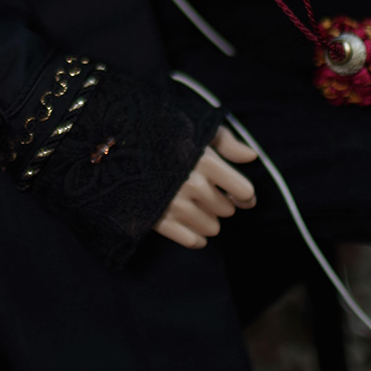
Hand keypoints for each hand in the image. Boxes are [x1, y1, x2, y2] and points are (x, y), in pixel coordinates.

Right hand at [154, 126, 257, 249]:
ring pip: (212, 228)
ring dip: (208, 219)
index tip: (237, 192)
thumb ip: (227, 142)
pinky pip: (192, 241)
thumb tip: (252, 157)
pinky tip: (188, 222)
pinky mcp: (159, 220)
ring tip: (195, 205)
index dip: (244, 194)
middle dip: (222, 202)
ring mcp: (175, 204)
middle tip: (207, 192)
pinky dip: (195, 236)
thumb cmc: (164, 134)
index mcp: (205, 161)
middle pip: (227, 209)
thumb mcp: (197, 130)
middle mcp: (192, 184)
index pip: (243, 191)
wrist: (119, 146)